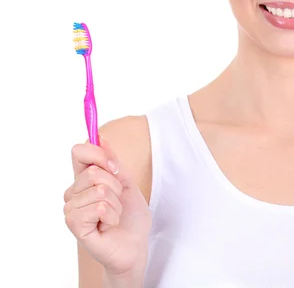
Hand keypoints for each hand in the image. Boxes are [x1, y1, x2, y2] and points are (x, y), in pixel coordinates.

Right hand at [63, 136, 150, 279]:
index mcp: (84, 179)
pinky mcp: (75, 225)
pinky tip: (108, 225)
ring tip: (113, 216)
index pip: (79, 151)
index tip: (114, 165)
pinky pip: (99, 207)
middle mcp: (73, 193)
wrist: (135, 244)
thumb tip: (99, 136)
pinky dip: (112, 216)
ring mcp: (72, 209)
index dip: (98, 153)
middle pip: (94, 172)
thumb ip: (111, 161)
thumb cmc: (130, 216)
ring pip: (100, 190)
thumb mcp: (126, 182)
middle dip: (116, 186)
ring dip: (116, 204)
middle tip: (118, 201)